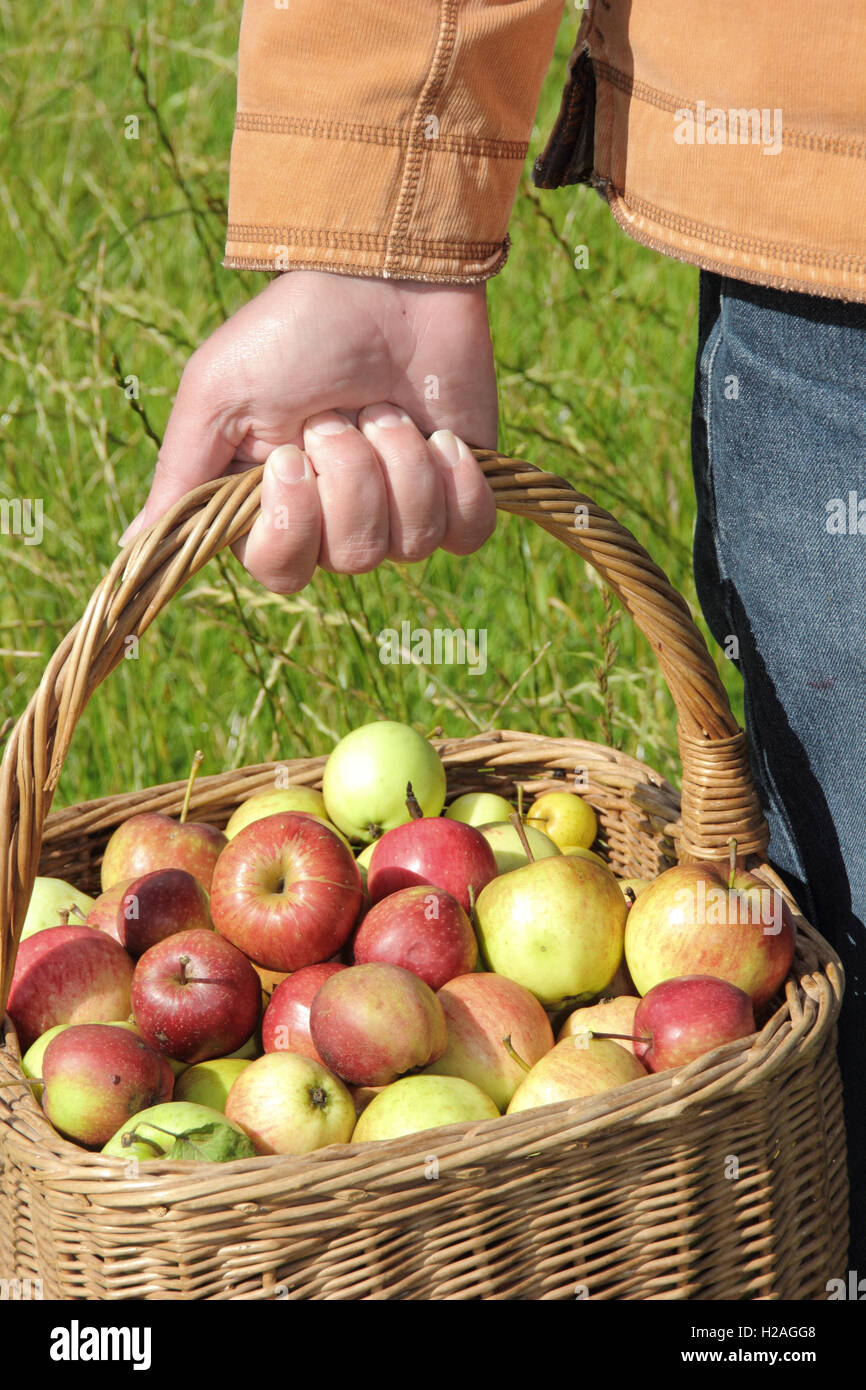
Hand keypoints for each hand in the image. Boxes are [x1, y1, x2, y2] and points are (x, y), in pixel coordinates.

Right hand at [120, 270, 498, 591]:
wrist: (387, 275)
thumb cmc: (292, 329)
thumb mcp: (218, 394)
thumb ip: (181, 476)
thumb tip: (135, 548)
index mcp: (273, 504)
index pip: (280, 569)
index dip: (293, 524)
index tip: (291, 456)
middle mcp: (336, 517)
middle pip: (351, 558)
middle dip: (351, 476)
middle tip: (343, 414)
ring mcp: (402, 508)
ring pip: (411, 543)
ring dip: (400, 463)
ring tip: (388, 407)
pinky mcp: (459, 492)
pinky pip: (467, 535)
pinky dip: (458, 485)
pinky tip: (442, 436)